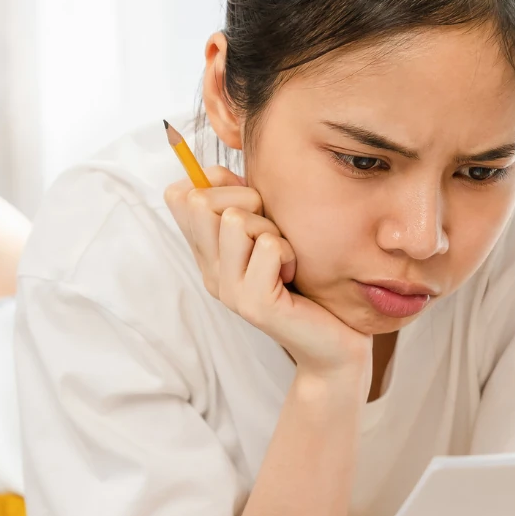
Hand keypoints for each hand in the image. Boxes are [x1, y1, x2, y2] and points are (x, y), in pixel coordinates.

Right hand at [164, 168, 368, 382]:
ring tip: (285, 257)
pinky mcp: (254, 303)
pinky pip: (266, 245)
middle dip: (246, 202)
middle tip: (272, 234)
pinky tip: (295, 274)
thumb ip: (242, 202)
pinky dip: (289, 252)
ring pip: (234, 220)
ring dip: (271, 229)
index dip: (215, 186)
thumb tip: (211, 171)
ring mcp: (228, 290)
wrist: (334, 343)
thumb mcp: (270, 231)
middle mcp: (210, 273)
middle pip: (200, 202)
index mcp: (209, 254)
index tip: (249, 206)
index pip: (180, 198)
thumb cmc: (308, 282)